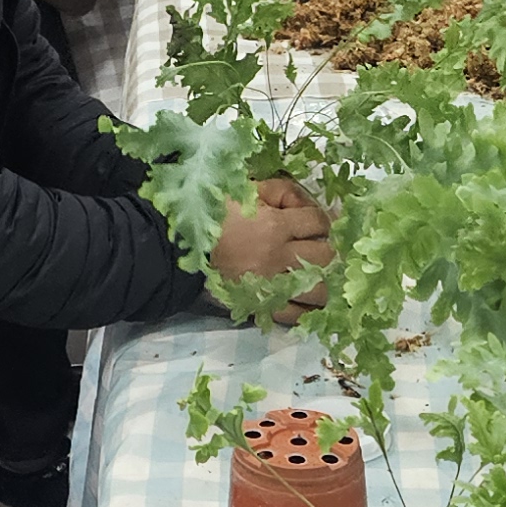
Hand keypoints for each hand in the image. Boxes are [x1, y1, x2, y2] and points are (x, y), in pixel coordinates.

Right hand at [210, 177, 335, 316]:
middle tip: (313, 246)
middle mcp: (279, 258)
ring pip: (317, 292)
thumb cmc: (213, 215)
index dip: (319, 218)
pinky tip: (302, 298)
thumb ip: (279, 191)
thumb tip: (303, 201)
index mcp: (275, 226)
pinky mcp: (261, 305)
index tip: (310, 220)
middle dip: (324, 249)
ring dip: (320, 281)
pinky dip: (304, 308)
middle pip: (325, 257)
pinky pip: (295, 316)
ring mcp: (272, 286)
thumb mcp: (246, 190)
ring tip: (311, 274)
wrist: (179, 247)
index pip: (318, 222)